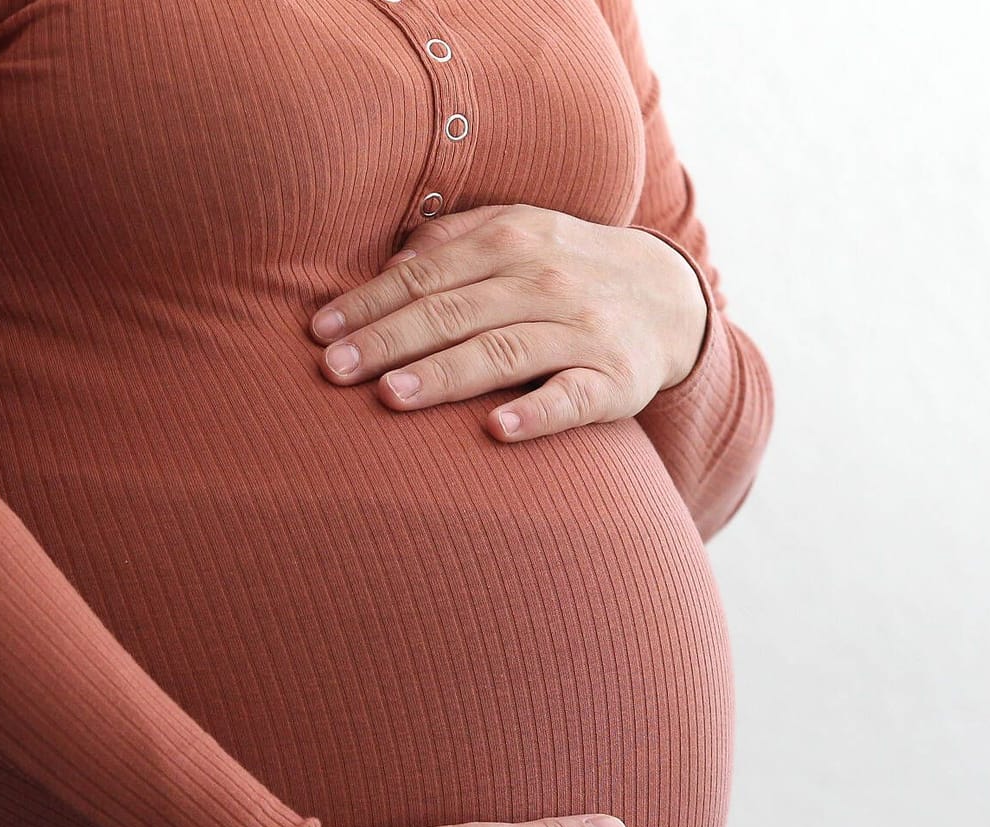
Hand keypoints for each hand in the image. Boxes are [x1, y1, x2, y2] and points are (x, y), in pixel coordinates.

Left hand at [306, 204, 706, 443]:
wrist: (670, 297)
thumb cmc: (568, 267)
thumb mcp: (517, 232)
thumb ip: (453, 241)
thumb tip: (387, 265)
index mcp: (512, 240)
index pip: (425, 275)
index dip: (369, 302)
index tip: (318, 332)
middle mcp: (545, 281)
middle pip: (453, 312)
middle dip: (388, 340)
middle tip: (332, 370)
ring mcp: (582, 332)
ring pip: (503, 352)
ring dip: (444, 374)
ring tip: (388, 397)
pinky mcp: (615, 380)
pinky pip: (573, 399)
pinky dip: (537, 413)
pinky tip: (497, 431)